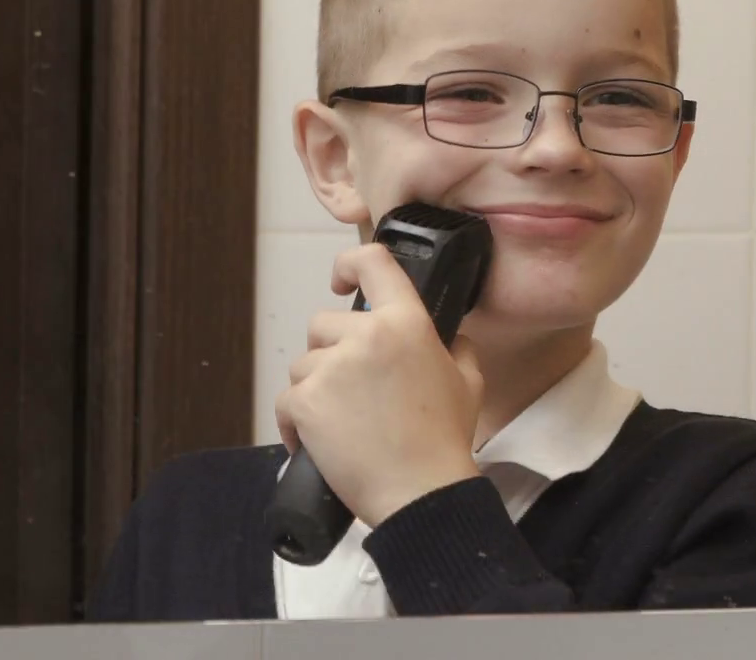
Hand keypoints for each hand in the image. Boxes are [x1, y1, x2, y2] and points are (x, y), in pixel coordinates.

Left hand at [275, 243, 484, 526]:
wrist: (421, 493)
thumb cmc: (445, 440)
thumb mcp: (468, 382)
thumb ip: (456, 347)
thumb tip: (447, 335)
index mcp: (407, 323)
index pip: (373, 262)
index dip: (350, 264)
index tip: (342, 281)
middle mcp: (367, 335)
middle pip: (324, 324)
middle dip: (331, 353)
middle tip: (353, 392)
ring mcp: (332, 368)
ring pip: (304, 364)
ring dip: (315, 390)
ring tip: (340, 425)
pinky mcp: (305, 401)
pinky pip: (287, 400)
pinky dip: (296, 423)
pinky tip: (317, 445)